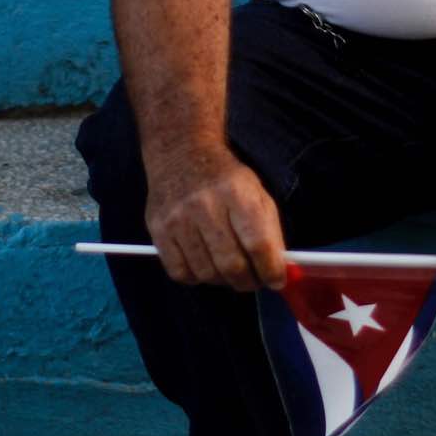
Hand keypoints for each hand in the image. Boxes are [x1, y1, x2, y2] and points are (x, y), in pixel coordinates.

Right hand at [142, 145, 294, 292]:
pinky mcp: (157, 230)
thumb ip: (270, 232)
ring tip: (228, 271)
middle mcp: (205, 205)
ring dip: (222, 280)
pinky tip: (204, 266)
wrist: (181, 154)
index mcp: (237, 193)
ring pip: (206, 273)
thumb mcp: (257, 194)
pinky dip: (196, 278)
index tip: (276, 281)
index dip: (271, 270)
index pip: (258, 244)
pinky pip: (179, 272)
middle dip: (248, 282)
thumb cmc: (226, 179)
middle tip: (252, 281)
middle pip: (231, 264)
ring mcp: (177, 219)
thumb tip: (277, 272)